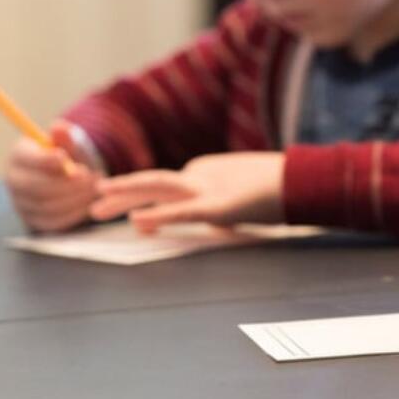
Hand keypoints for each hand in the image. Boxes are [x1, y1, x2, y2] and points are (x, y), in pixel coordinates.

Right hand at [4, 121, 100, 232]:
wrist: (74, 175)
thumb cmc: (70, 155)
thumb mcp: (70, 141)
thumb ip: (65, 136)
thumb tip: (58, 127)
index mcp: (19, 156)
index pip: (26, 160)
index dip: (46, 161)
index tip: (67, 159)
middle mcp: (14, 181)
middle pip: (35, 187)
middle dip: (66, 183)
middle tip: (91, 177)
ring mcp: (22, 204)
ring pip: (46, 206)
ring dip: (75, 198)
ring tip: (95, 187)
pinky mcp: (35, 222)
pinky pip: (53, 222)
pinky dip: (74, 213)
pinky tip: (90, 202)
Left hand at [89, 152, 284, 233]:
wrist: (304, 182)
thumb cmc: (279, 192)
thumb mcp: (244, 201)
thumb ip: (224, 209)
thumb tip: (217, 223)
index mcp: (205, 176)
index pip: (164, 186)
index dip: (138, 194)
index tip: (120, 208)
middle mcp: (201, 177)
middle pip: (152, 183)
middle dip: (121, 193)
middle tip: (93, 207)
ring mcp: (209, 188)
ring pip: (158, 187)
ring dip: (127, 195)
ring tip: (100, 203)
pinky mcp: (220, 206)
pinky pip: (183, 211)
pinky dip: (160, 216)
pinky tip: (138, 221)